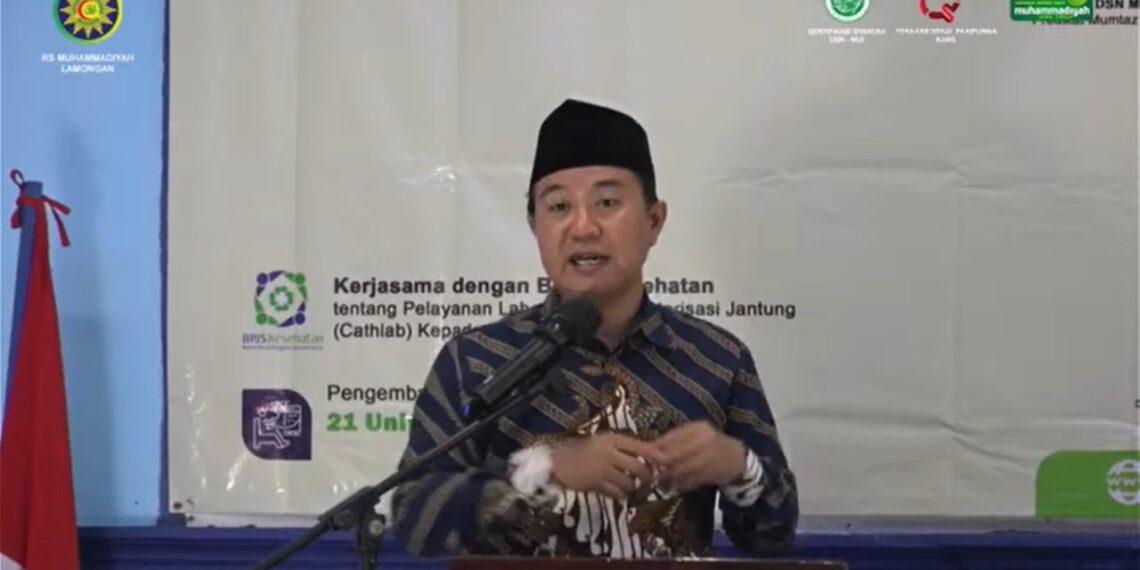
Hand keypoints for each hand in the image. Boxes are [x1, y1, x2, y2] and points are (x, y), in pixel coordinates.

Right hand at [550, 433, 665, 498]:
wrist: (557, 461)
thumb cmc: (582, 449)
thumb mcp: (602, 441)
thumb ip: (623, 446)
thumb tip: (650, 452)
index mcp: (612, 439)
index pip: (640, 446)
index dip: (655, 455)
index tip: (664, 461)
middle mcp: (609, 453)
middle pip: (639, 467)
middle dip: (646, 476)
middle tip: (647, 479)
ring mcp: (602, 469)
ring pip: (629, 482)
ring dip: (632, 486)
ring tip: (628, 484)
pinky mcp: (596, 484)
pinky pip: (616, 493)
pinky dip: (620, 494)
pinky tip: (616, 491)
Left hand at [655, 421, 745, 491]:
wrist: (738, 458)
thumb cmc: (711, 445)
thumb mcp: (694, 437)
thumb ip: (674, 441)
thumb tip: (650, 448)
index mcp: (699, 428)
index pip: (671, 439)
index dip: (656, 449)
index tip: (645, 456)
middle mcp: (706, 440)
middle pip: (674, 455)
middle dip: (661, 465)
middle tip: (651, 472)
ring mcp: (711, 457)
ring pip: (682, 469)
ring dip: (670, 477)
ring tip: (662, 480)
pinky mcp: (714, 473)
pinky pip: (691, 480)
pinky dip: (681, 484)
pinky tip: (676, 486)